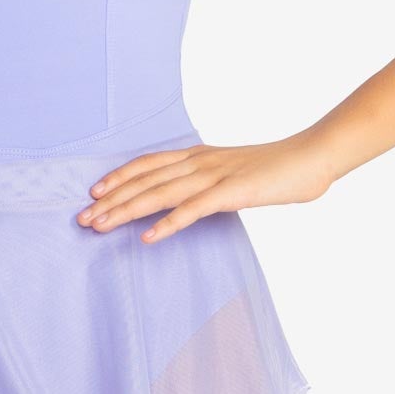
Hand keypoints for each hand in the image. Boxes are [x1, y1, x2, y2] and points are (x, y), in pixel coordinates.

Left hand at [76, 137, 335, 244]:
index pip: (148, 164)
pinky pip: (191, 210)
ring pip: (159, 194)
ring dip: (126, 211)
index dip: (120, 177)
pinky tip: (147, 238)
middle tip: (82, 219)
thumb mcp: (235, 170)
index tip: (95, 192)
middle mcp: (200, 162)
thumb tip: (193, 197)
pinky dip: (166, 224)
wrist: (312, 157)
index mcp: (199, 155)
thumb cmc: (278, 167)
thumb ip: (211, 180)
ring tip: (100, 226)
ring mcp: (214, 176)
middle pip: (145, 181)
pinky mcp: (231, 193)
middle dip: (111, 200)